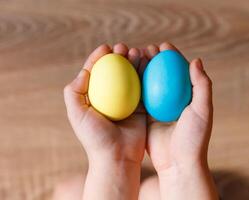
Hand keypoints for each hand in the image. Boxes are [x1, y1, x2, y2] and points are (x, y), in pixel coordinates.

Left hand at [64, 43, 145, 199]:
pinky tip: (147, 64)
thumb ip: (74, 92)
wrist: (117, 157)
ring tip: (136, 52)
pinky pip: (144, 87)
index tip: (106, 48)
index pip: (95, 72)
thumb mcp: (77, 114)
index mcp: (94, 97)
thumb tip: (85, 71)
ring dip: (134, 61)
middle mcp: (110, 97)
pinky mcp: (141, 106)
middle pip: (115, 71)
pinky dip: (146, 74)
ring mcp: (127, 101)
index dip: (99, 57)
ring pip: (131, 76)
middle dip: (119, 56)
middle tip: (123, 48)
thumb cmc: (95, 138)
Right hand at [143, 42, 217, 199]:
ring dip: (141, 69)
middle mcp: (171, 100)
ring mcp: (157, 108)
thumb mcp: (203, 110)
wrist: (178, 165)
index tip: (163, 46)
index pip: (179, 71)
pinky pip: (138, 98)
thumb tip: (196, 60)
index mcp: (187, 97)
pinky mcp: (145, 117)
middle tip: (146, 49)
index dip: (172, 56)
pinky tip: (125, 76)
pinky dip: (132, 86)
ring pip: (148, 84)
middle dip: (154, 59)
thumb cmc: (194, 138)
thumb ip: (202, 85)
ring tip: (135, 57)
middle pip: (161, 74)